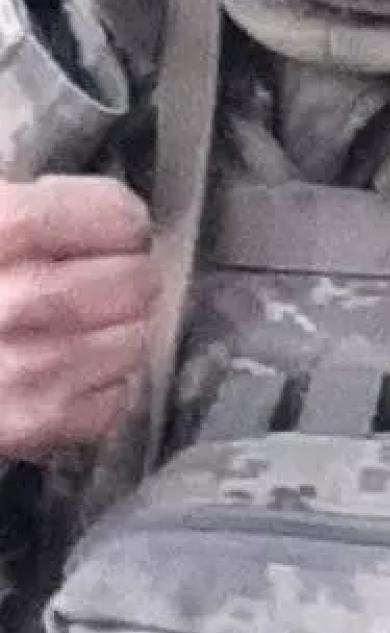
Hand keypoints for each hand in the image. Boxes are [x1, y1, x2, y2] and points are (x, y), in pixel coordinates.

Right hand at [0, 177, 157, 455]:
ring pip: (130, 343)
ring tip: (96, 323)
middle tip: (117, 276)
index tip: (118, 227)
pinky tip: (72, 369)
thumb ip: (26, 206)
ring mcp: (20, 370)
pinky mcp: (25, 426)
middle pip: (131, 282)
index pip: (110, 216)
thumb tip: (110, 213)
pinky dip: (104, 385)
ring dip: (125, 331)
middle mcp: (13, 301)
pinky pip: (109, 403)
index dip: (122, 220)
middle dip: (132, 276)